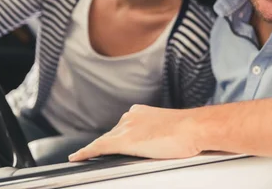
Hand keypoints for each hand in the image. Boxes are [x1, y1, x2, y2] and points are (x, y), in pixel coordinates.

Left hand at [68, 104, 203, 161]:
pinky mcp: (124, 141)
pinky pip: (98, 147)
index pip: (122, 127)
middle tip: (94, 156)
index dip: (116, 137)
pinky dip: (86, 152)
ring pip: (104, 141)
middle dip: (105, 145)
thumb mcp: (171, 129)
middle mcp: (131, 117)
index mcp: (141, 112)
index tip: (111, 143)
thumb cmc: (190, 131)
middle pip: (112, 134)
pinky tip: (77, 157)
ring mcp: (127, 128)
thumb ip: (158, 133)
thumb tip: (160, 141)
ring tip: (83, 158)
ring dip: (95, 150)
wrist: (195, 128)